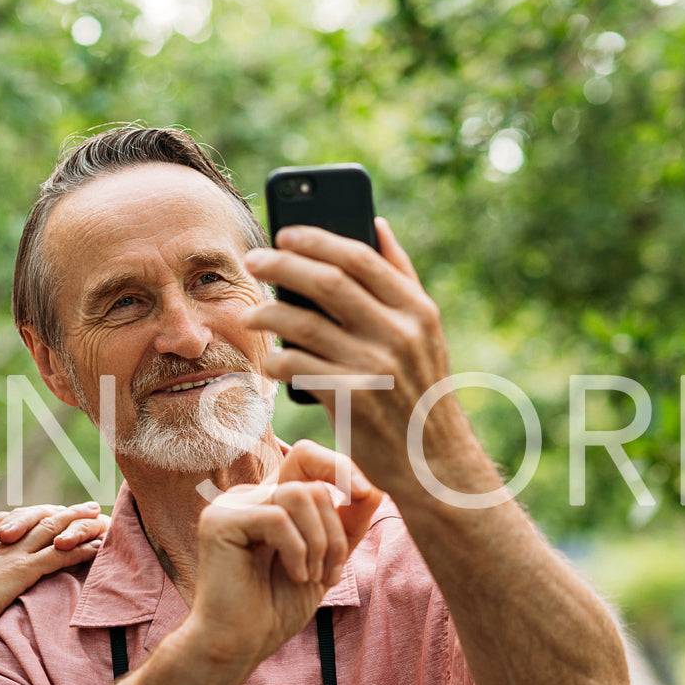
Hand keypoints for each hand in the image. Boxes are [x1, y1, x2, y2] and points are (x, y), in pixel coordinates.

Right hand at [0, 502, 108, 631]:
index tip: (49, 511)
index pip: (14, 519)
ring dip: (80, 524)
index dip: (35, 514)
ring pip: (55, 530)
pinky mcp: (25, 569)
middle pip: (39, 518)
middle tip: (86, 507)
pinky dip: (82, 549)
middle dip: (65, 511)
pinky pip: (61, 554)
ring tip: (99, 519)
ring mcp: (13, 553)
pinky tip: (98, 547)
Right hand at [184, 447, 381, 676]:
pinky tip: (294, 575)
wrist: (242, 644)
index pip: (305, 457)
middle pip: (310, 483)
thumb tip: (374, 490)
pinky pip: (277, 518)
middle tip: (329, 572)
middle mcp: (249, 497)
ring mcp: (230, 506)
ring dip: (319, 542)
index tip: (366, 494)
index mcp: (270, 500)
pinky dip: (297, 550)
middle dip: (334, 530)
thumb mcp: (326, 560)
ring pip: (298, 496)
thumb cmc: (277, 607)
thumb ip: (348, 525)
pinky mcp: (219, 522)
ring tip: (311, 576)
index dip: (338, 467)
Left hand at [242, 219, 467, 495]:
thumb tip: (375, 223)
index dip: (317, 239)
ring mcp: (374, 367)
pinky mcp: (350, 399)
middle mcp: (398, 334)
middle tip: (253, 260)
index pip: (360, 258)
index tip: (285, 232)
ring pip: (303, 324)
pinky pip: (297, 366)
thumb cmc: (419, 389)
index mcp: (417, 310)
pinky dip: (277, 358)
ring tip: (251, 312)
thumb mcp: (425, 332)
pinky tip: (269, 357)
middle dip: (282, 265)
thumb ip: (401, 277)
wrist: (432, 461)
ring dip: (268, 312)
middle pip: (327, 282)